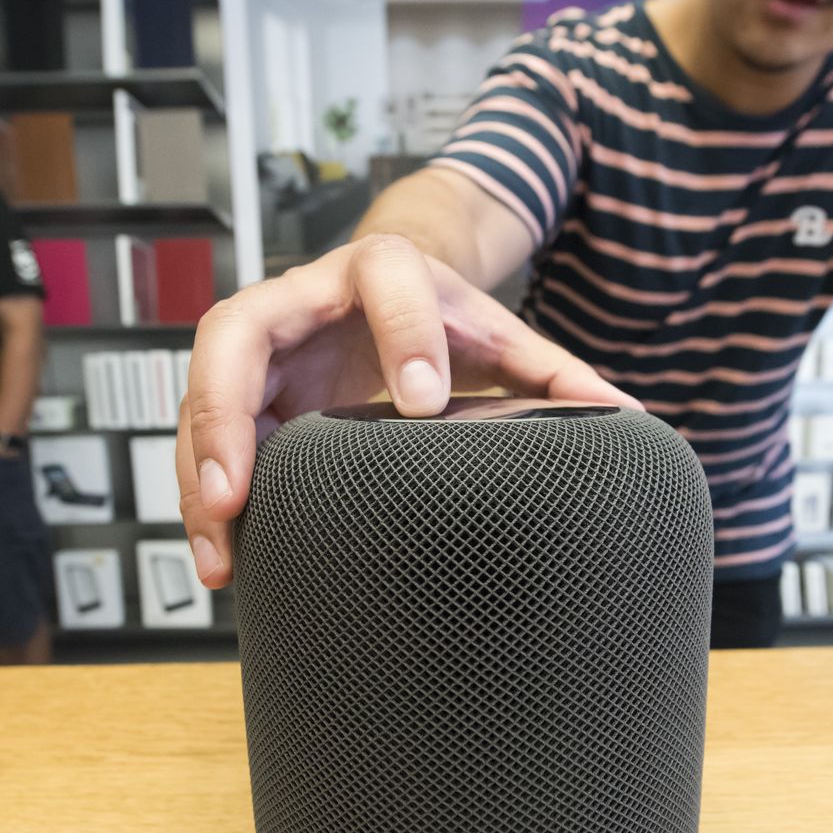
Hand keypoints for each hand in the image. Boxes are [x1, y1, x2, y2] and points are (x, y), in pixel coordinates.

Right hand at [176, 234, 640, 588]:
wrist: (387, 290)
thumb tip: (632, 425)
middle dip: (233, 409)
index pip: (386, 280)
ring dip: (200, 467)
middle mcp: (302, 296)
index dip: (403, 334)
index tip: (424, 404)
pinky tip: (224, 561)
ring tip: (221, 547)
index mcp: (383, 270)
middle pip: (240, 329)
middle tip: (246, 487)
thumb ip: (555, 377)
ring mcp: (259, 343)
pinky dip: (205, 498)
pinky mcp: (238, 390)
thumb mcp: (498, 337)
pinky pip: (204, 437)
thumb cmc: (444, 317)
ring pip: (204, 390)